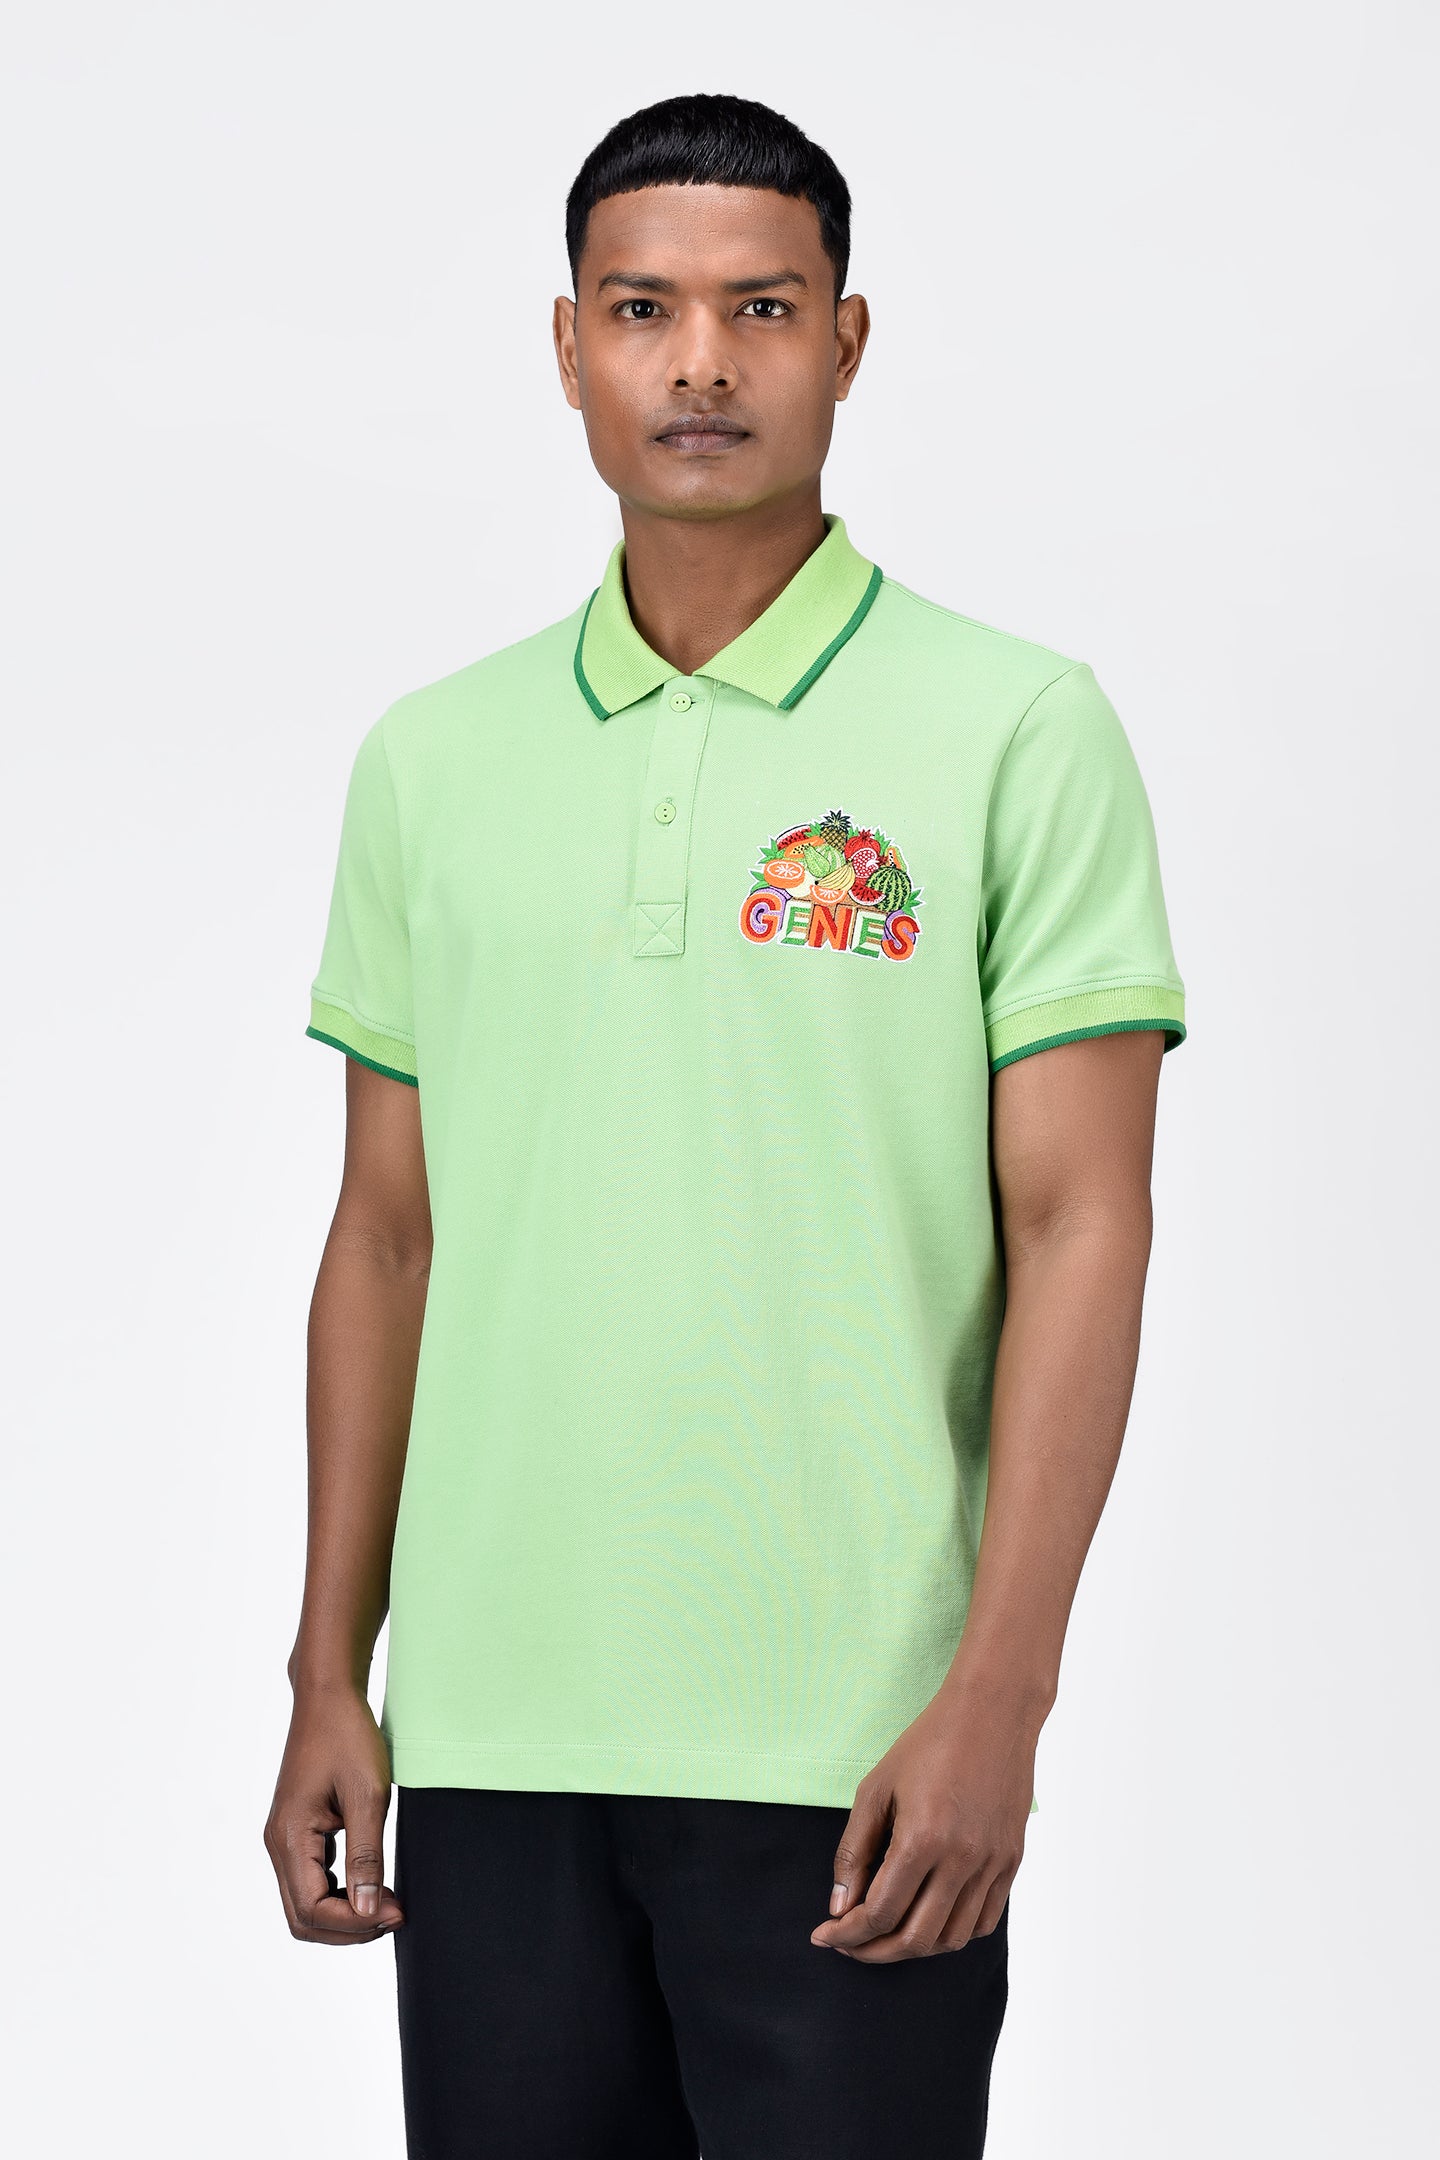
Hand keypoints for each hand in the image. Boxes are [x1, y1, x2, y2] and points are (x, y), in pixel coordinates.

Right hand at [264, 1682, 404, 1943]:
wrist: (329, 1695)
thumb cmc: (347, 1735)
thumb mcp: (368, 1795)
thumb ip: (367, 1856)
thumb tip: (369, 1910)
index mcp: (289, 1837)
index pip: (312, 1910)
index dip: (356, 1922)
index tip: (397, 1912)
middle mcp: (278, 1843)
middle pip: (303, 1918)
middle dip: (348, 1927)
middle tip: (395, 1914)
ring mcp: (284, 1838)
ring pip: (305, 1903)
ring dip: (344, 1914)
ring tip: (389, 1903)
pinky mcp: (297, 1831)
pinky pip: (311, 1880)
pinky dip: (339, 1893)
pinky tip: (372, 1882)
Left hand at [808, 1682, 1036, 1962]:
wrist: (993, 1712)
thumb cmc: (929, 1743)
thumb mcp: (877, 1789)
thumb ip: (854, 1851)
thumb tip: (840, 1906)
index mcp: (922, 1839)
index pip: (880, 1913)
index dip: (847, 1933)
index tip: (825, 1935)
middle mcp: (962, 1860)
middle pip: (915, 1939)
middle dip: (874, 1952)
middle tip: (849, 1944)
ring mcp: (992, 1864)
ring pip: (951, 1939)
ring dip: (912, 1948)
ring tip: (885, 1936)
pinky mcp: (1011, 1861)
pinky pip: (983, 1922)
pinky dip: (952, 1935)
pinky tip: (928, 1921)